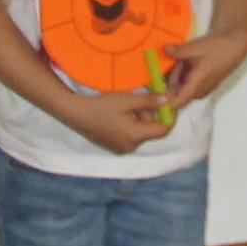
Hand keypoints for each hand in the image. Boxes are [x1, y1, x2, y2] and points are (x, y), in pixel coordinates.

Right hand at [62, 88, 180, 156]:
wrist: (76, 113)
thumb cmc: (101, 106)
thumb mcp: (127, 100)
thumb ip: (149, 101)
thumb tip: (168, 99)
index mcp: (136, 136)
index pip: (163, 130)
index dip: (170, 116)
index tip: (170, 103)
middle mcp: (131, 146)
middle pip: (152, 131)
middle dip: (153, 115)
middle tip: (147, 98)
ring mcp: (122, 148)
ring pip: (141, 132)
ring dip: (142, 118)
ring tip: (132, 103)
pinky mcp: (115, 146)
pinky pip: (132, 135)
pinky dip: (133, 124)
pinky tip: (124, 112)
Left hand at [161, 30, 246, 100]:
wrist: (234, 43)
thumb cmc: (219, 47)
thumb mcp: (196, 47)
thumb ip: (178, 50)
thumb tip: (163, 49)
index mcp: (197, 85)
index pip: (176, 102)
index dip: (162, 102)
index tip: (150, 93)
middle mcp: (197, 90)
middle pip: (173, 92)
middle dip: (165, 79)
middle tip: (162, 62)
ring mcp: (198, 86)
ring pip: (177, 85)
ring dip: (172, 73)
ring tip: (177, 57)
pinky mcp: (198, 80)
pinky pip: (182, 80)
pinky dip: (178, 71)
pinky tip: (179, 58)